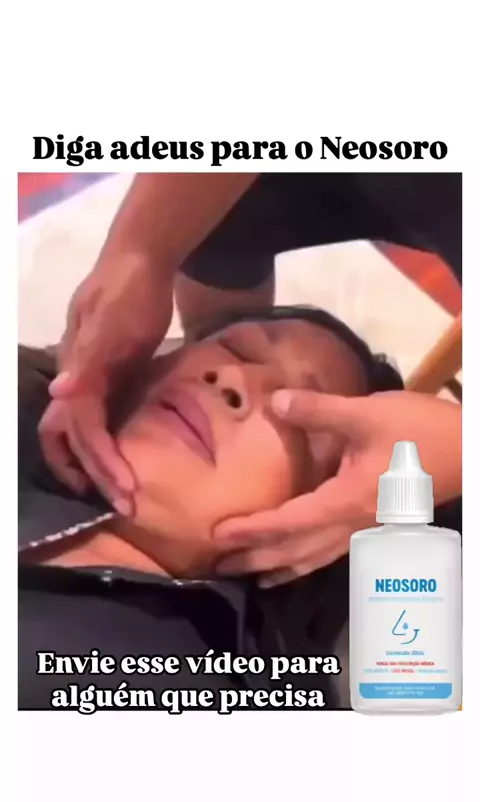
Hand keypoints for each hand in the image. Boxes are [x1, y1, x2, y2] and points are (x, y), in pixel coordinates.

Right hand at [38, 253, 173, 511]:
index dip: (100, 462)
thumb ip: (87, 359)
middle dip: (96, 473)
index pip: (82, 430)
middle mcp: (77, 383)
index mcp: (76, 374)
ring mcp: (91, 381)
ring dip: (98, 464)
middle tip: (126, 503)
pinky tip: (126, 457)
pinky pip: (101, 420)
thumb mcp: (111, 322)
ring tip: (121, 491)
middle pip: (73, 439)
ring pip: (82, 433)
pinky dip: (109, 444)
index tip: (125, 489)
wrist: (141, 261)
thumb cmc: (128, 289)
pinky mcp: (109, 378)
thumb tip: (58, 395)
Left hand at [214, 389, 460, 585]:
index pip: (287, 522)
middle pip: (295, 551)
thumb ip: (318, 410)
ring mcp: (366, 530)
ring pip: (315, 559)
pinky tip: (299, 562)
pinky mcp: (376, 526)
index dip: (251, 529)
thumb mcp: (367, 414)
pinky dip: (307, 562)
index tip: (218, 534)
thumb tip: (274, 403)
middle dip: (256, 559)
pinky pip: (332, 554)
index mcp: (345, 501)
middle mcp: (352, 525)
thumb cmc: (419, 433)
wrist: (468, 452)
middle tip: (219, 567)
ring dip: (279, 567)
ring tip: (252, 576)